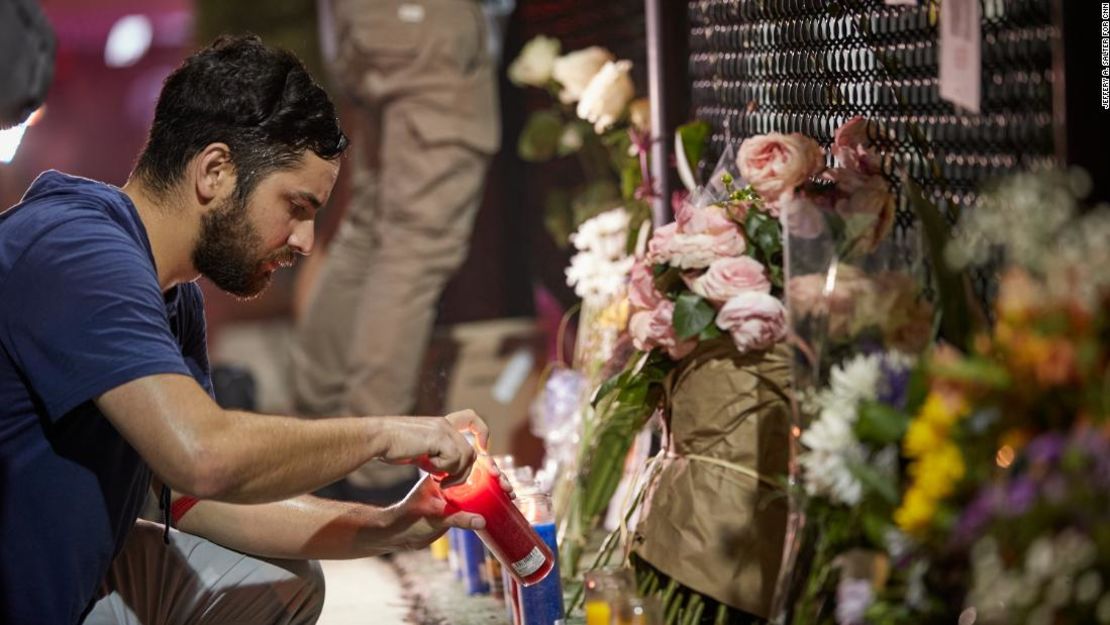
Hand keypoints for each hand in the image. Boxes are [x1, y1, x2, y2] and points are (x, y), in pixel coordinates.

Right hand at [377, 410, 489, 485]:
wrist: (377, 438)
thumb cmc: (392, 446)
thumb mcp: (420, 450)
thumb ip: (436, 456)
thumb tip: (446, 471)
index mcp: (442, 424)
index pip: (472, 418)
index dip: (482, 433)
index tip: (481, 450)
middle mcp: (445, 424)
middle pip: (472, 450)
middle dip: (464, 472)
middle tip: (446, 483)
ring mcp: (443, 429)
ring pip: (466, 457)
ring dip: (454, 474)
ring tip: (437, 479)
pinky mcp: (438, 437)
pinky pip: (453, 459)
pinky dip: (444, 470)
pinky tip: (429, 470)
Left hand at [384, 469, 516, 549]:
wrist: (398, 534)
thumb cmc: (409, 521)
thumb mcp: (434, 517)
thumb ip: (457, 519)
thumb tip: (482, 520)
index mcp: (443, 475)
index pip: (467, 463)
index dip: (486, 467)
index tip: (497, 474)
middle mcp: (450, 481)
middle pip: (479, 473)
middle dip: (496, 477)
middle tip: (507, 486)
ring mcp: (455, 494)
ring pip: (480, 485)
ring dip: (496, 488)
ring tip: (511, 494)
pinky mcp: (458, 507)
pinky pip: (478, 499)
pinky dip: (492, 500)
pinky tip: (504, 503)